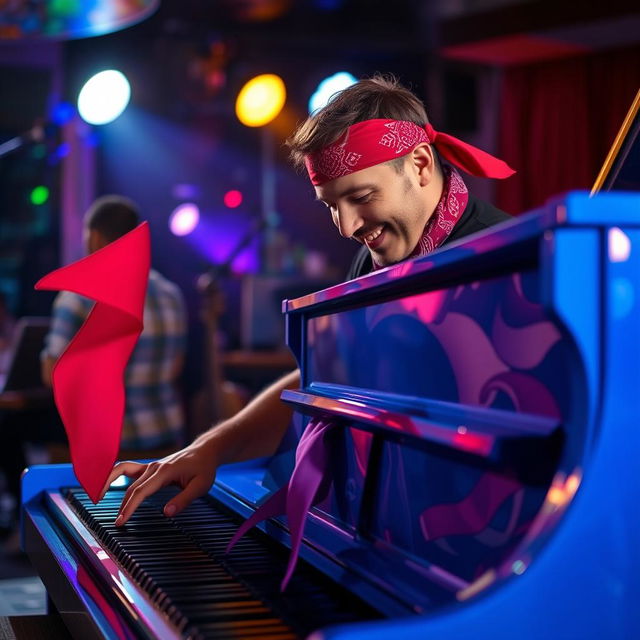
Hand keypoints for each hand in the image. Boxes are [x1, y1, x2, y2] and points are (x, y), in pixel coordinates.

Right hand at [99, 442, 217, 525]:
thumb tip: (166, 513)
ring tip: (97, 498)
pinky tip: (106, 485)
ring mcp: (150, 465)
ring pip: (123, 474)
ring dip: (108, 483)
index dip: (129, 507)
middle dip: (122, 506)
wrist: (205, 452)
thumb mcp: (201, 486)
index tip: (121, 522)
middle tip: (116, 525)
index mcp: (165, 472)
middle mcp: (154, 467)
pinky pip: (127, 469)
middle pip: (131, 487)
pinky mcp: (149, 467)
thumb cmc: (204, 469)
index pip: (141, 491)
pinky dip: (114, 475)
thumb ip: (184, 500)